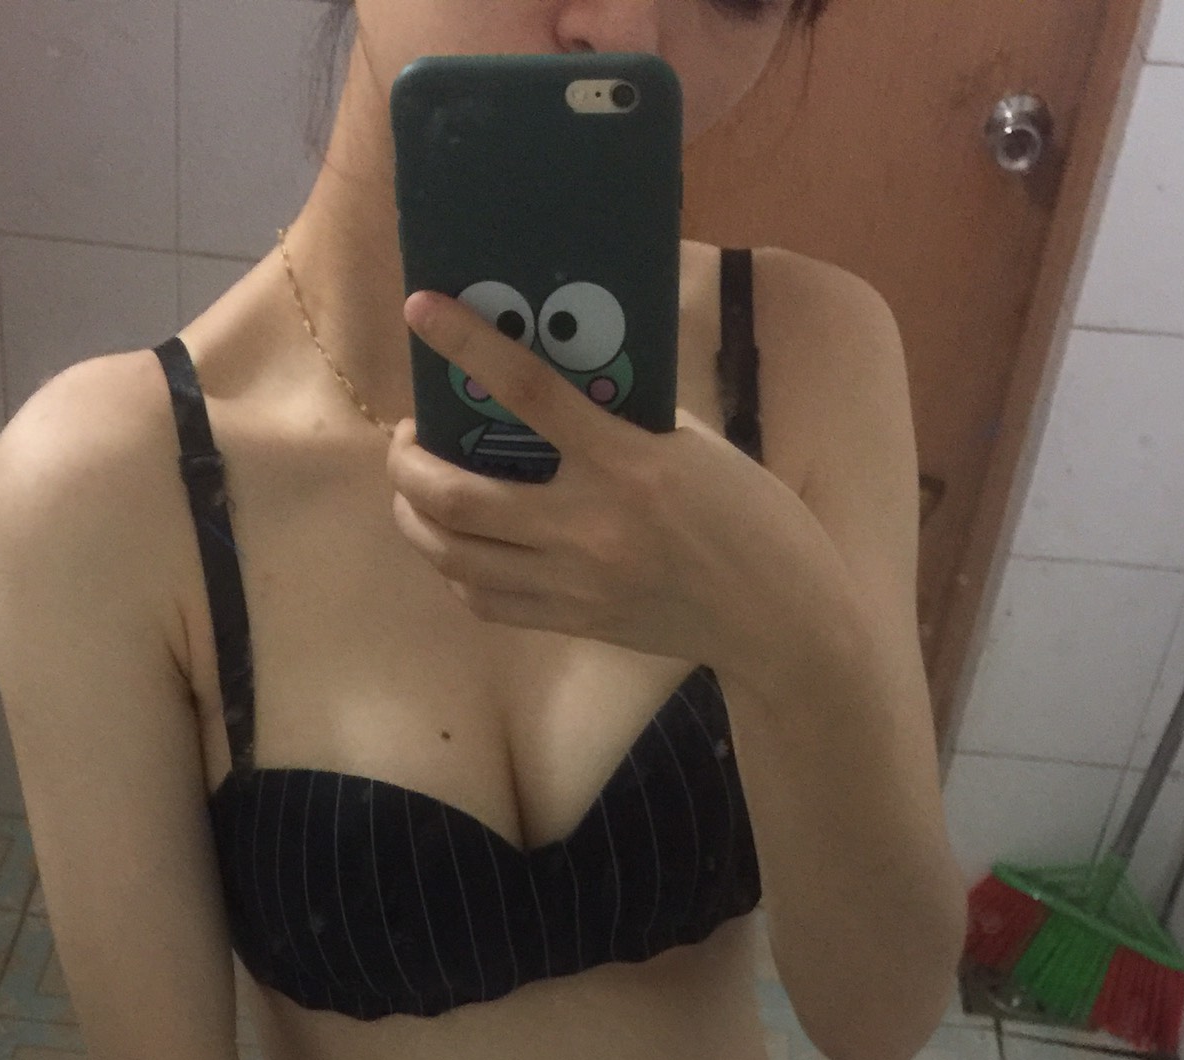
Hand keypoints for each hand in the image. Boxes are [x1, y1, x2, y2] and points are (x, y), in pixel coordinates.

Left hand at [387, 289, 845, 681]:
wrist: (776, 618)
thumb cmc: (750, 520)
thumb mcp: (698, 447)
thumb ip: (628, 419)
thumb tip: (563, 388)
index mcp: (628, 463)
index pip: (528, 391)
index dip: (466, 345)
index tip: (420, 312)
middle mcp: (588, 527)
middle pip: (455, 496)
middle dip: (408, 464)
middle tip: (408, 439)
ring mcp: (574, 584)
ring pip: (453, 557)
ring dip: (415, 519)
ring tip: (417, 492)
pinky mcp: (571, 622)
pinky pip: (483, 600)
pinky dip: (455, 570)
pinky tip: (458, 546)